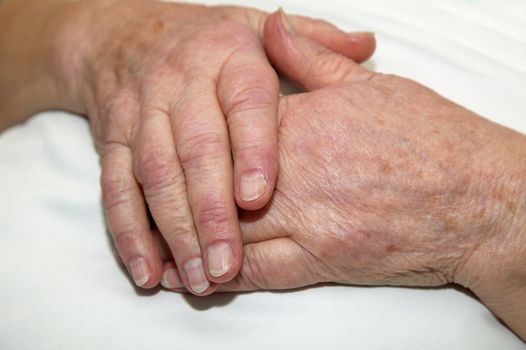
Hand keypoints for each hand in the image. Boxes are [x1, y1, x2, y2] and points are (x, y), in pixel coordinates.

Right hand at [47, 0, 375, 293]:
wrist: (127, 33)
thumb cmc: (207, 40)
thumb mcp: (257, 27)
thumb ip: (312, 42)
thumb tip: (366, 45)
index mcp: (227, 56)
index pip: (244, 106)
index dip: (251, 151)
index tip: (258, 198)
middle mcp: (179, 83)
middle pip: (195, 152)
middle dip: (210, 212)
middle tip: (227, 263)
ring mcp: (140, 112)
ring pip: (155, 176)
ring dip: (173, 231)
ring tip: (197, 278)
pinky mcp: (111, 138)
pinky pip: (116, 187)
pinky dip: (129, 231)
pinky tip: (148, 268)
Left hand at [160, 12, 525, 337]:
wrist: (480, 200)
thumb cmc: (433, 141)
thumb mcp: (371, 85)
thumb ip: (311, 59)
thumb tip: (270, 26)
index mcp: (306, 123)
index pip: (232, 131)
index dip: (201, 141)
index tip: (174, 142)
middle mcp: (298, 174)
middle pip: (219, 186)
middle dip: (181, 197)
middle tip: (147, 200)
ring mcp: (310, 220)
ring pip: (230, 232)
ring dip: (189, 242)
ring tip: (156, 245)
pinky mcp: (325, 261)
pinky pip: (260, 271)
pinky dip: (223, 275)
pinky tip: (196, 277)